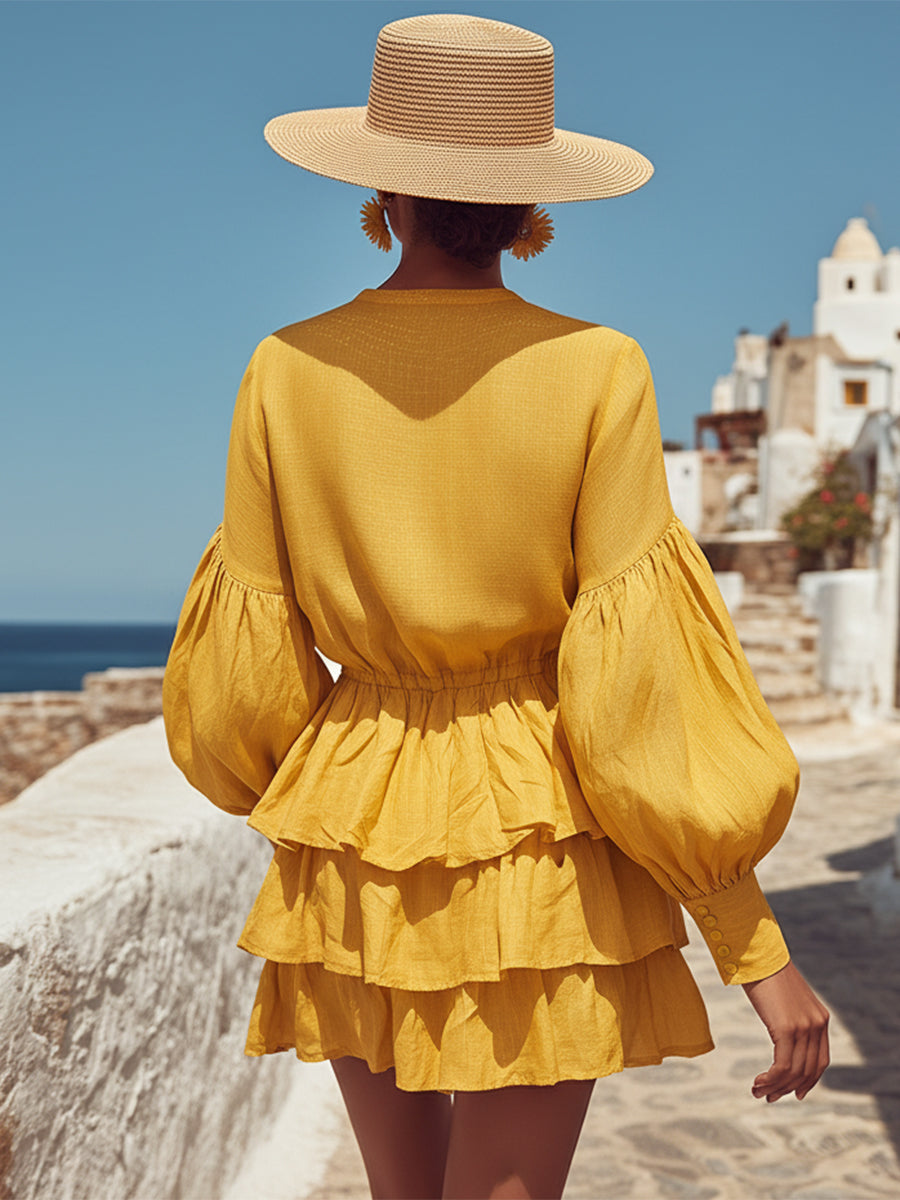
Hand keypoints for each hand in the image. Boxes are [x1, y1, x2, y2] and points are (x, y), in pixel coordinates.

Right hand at [742, 961, 829, 1101]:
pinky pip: (783, 1065)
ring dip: (774, 1087)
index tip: (794, 1093)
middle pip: (807, 1071)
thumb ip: (791, 1018)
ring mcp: (804, 1027)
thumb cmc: (766, 974)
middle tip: (768, 1097)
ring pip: (794, 1072)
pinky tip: (758, 1081)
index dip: (808, 1081)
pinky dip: (771, 1079)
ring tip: (757, 1092)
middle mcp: (817, 1025)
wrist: (758, 954)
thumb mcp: (786, 1000)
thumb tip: (783, 1036)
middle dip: (787, 1089)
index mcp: (820, 1019)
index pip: (820, 1061)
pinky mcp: (787, 1028)